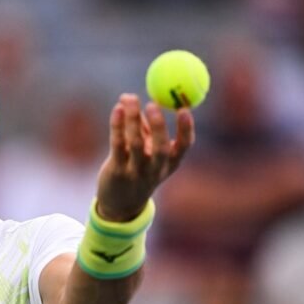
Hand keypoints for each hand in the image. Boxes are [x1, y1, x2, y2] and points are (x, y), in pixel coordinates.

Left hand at [96, 94, 194, 220]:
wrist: (121, 205)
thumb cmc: (137, 170)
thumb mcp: (147, 153)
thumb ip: (143, 128)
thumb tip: (131, 98)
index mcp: (170, 164)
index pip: (184, 147)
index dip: (186, 129)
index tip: (184, 109)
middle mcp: (156, 170)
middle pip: (161, 148)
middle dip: (158, 125)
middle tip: (153, 103)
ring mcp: (136, 172)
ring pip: (136, 144)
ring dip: (133, 120)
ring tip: (129, 98)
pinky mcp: (117, 171)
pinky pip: (117, 146)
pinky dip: (117, 126)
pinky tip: (117, 110)